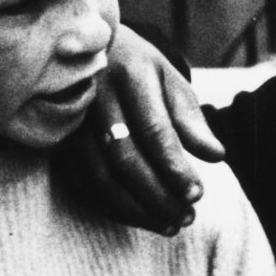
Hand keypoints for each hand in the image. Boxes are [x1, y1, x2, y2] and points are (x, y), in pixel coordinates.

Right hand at [52, 25, 225, 232]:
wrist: (88, 50)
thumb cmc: (139, 69)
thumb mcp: (169, 80)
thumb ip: (191, 118)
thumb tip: (217, 155)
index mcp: (130, 76)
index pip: (153, 129)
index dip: (175, 166)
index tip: (197, 194)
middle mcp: (96, 98)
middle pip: (125, 158)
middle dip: (158, 194)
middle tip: (187, 217)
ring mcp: (72, 122)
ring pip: (100, 177)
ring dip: (136, 209)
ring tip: (169, 224)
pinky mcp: (59, 142)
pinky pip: (82, 184)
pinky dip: (111, 207)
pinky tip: (138, 216)